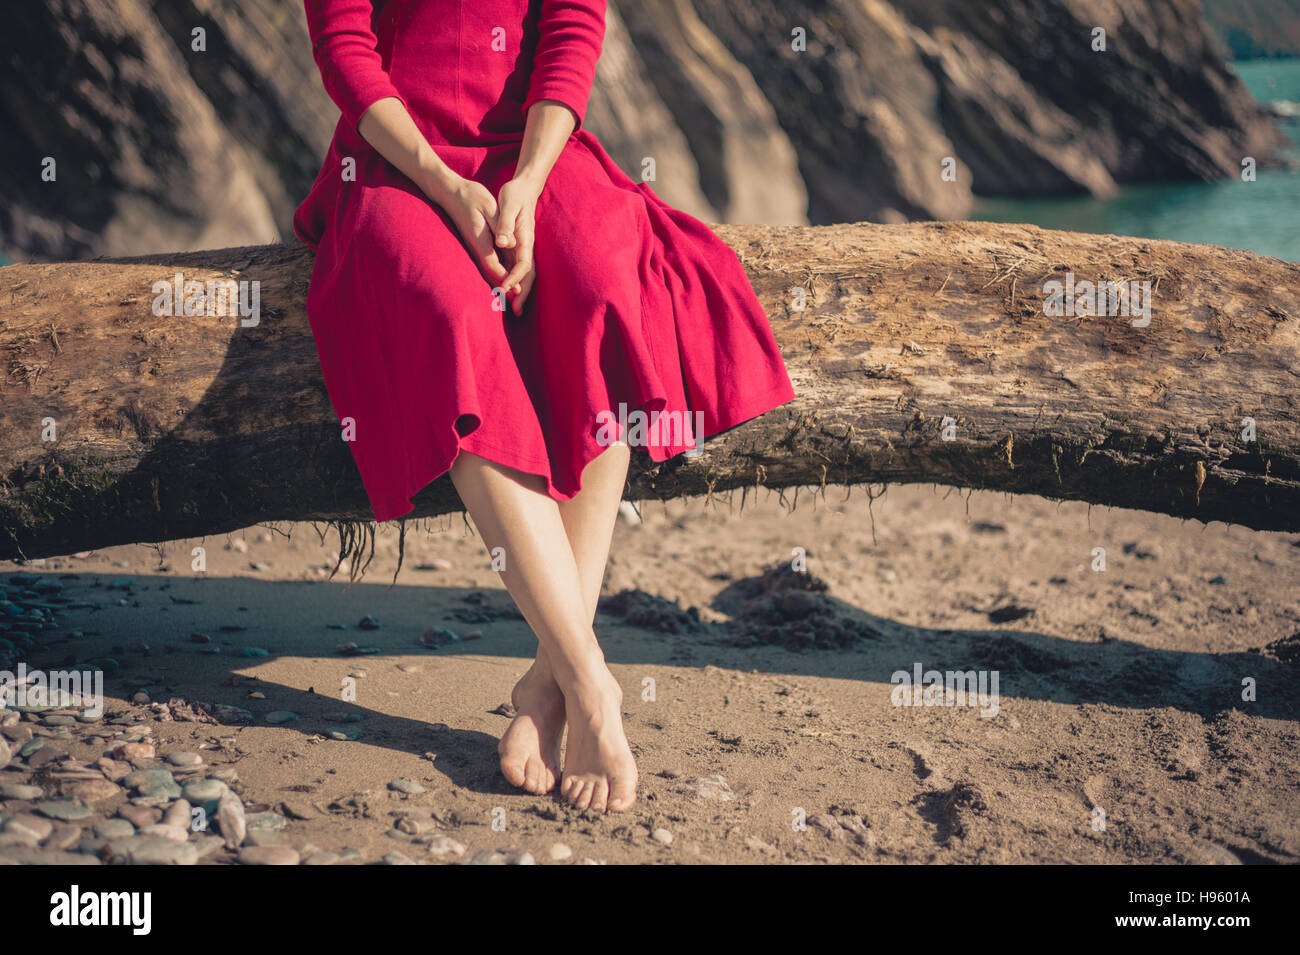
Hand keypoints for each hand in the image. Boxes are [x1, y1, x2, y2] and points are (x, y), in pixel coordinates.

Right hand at [427, 175, 508, 289]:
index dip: (506, 279)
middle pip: (492, 273)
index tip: (518, 290)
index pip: (495, 267)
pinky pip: (488, 261)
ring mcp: (476, 247)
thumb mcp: (488, 207)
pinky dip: (498, 270)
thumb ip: (500, 226)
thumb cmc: (471, 197)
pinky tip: (506, 274)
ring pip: (490, 269)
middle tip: (519, 300)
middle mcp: (477, 248)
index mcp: (481, 241)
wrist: (451, 192)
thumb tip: (510, 243)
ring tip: (515, 293)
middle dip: (505, 286)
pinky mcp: (477, 244)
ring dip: (501, 281)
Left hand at [493, 176, 539, 315]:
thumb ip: (506, 224)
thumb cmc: (515, 194)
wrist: (525, 187)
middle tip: (516, 311)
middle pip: (529, 274)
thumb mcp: (508, 205)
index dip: (514, 278)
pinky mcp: (521, 246)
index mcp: (525, 238)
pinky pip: (522, 268)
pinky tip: (512, 290)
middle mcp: (528, 245)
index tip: (504, 288)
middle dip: (523, 293)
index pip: (522, 263)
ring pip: (527, 273)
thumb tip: (504, 242)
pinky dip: (519, 282)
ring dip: (522, 291)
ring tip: (516, 308)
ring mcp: (526, 247)